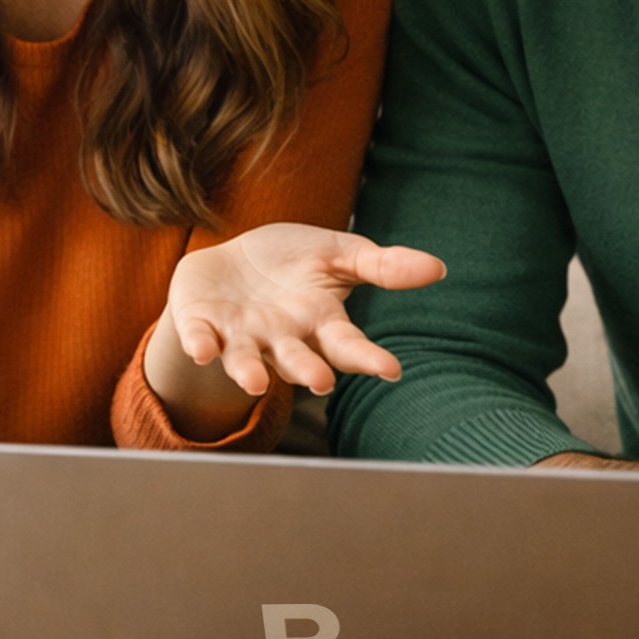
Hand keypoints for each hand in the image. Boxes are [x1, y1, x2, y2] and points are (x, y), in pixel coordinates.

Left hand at [145, 223, 444, 438]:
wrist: (230, 263)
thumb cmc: (291, 263)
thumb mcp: (338, 254)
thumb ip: (382, 265)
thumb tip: (438, 268)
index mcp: (318, 322)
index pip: (347, 343)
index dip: (367, 357)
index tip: (391, 369)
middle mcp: (281, 338)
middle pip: (297, 359)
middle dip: (308, 370)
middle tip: (322, 382)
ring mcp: (241, 336)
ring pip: (247, 360)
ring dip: (249, 372)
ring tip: (256, 383)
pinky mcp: (203, 325)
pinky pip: (201, 339)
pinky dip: (200, 345)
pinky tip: (202, 351)